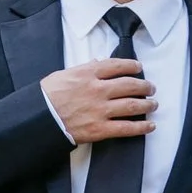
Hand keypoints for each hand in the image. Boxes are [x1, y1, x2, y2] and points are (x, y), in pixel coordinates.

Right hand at [40, 58, 155, 143]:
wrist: (38, 119)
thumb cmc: (46, 97)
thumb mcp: (63, 75)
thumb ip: (83, 69)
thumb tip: (97, 63)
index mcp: (88, 74)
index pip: (117, 66)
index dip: (132, 66)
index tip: (139, 68)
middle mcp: (98, 90)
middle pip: (130, 85)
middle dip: (144, 86)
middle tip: (150, 88)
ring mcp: (100, 110)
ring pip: (132, 105)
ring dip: (147, 104)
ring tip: (153, 104)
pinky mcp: (99, 129)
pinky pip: (126, 128)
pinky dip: (141, 127)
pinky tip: (150, 125)